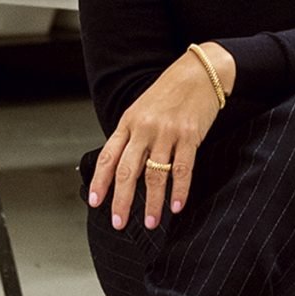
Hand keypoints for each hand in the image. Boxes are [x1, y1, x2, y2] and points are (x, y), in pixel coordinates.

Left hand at [89, 46, 233, 229]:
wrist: (199, 72)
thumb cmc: (170, 92)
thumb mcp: (142, 109)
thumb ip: (132, 136)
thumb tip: (123, 167)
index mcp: (128, 122)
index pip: (108, 156)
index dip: (100, 181)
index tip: (95, 201)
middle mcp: (144, 129)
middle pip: (128, 171)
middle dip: (121, 201)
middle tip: (118, 223)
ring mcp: (167, 132)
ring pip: (155, 175)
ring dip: (152, 203)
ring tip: (151, 222)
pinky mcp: (189, 136)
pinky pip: (182, 169)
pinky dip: (179, 190)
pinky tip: (177, 206)